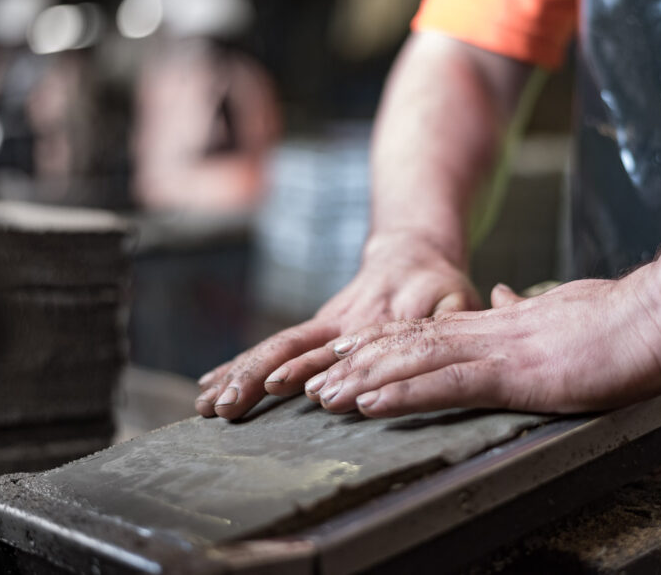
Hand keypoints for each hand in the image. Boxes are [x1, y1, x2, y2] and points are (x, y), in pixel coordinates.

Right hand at [194, 230, 480, 419]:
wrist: (412, 253)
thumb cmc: (440, 285)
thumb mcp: (456, 301)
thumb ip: (449, 324)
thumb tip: (441, 346)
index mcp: (372, 321)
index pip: (333, 348)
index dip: (305, 368)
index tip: (274, 387)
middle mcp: (338, 324)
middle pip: (288, 348)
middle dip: (252, 377)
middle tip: (225, 406)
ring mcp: (320, 326)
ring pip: (271, 349)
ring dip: (236, 375)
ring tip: (204, 405)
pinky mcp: (311, 330)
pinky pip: (269, 348)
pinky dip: (236, 367)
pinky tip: (207, 390)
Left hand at [298, 269, 660, 417]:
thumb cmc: (623, 318)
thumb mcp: (563, 309)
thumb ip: (524, 308)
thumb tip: (502, 297)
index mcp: (501, 324)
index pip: (428, 333)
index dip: (382, 345)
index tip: (347, 355)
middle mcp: (489, 333)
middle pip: (408, 347)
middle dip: (357, 367)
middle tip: (313, 383)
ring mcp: (499, 350)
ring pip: (414, 363)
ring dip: (364, 381)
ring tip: (323, 397)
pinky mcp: (515, 372)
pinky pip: (446, 384)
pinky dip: (402, 394)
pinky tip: (372, 404)